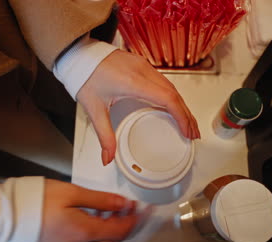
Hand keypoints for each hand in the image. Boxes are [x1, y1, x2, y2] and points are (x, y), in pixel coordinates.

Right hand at [39, 179, 138, 241]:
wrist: (11, 214)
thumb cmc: (37, 201)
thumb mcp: (73, 193)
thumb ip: (101, 199)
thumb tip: (122, 203)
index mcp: (84, 230)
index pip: (122, 229)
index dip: (137, 219)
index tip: (145, 209)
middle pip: (115, 237)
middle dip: (129, 222)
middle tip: (137, 208)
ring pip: (103, 237)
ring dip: (115, 223)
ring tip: (120, 206)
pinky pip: (90, 237)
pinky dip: (101, 226)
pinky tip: (100, 212)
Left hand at [77, 50, 200, 165]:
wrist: (78, 54)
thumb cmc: (85, 76)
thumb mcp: (94, 109)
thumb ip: (104, 136)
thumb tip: (107, 157)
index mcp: (133, 82)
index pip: (167, 99)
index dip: (181, 116)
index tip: (187, 131)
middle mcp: (143, 71)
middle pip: (174, 95)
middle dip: (186, 115)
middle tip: (193, 133)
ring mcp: (144, 66)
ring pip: (171, 87)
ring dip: (181, 106)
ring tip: (187, 123)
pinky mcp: (142, 64)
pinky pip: (164, 81)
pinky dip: (173, 96)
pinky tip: (173, 106)